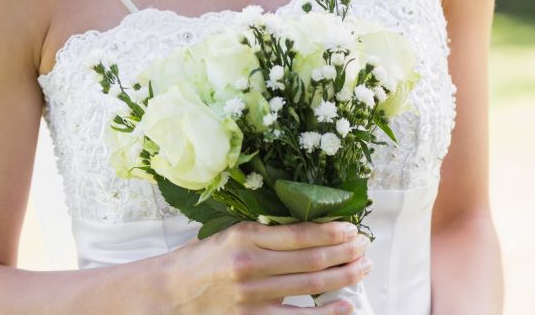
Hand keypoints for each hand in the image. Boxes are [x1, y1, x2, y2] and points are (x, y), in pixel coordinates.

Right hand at [164, 219, 372, 313]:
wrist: (170, 294)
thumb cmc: (200, 260)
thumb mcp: (228, 234)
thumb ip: (263, 233)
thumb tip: (307, 228)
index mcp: (244, 236)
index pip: (300, 233)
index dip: (331, 231)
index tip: (352, 227)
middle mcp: (250, 264)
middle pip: (312, 259)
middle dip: (345, 251)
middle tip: (364, 245)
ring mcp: (253, 296)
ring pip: (311, 286)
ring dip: (343, 276)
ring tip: (362, 268)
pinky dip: (326, 313)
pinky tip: (345, 305)